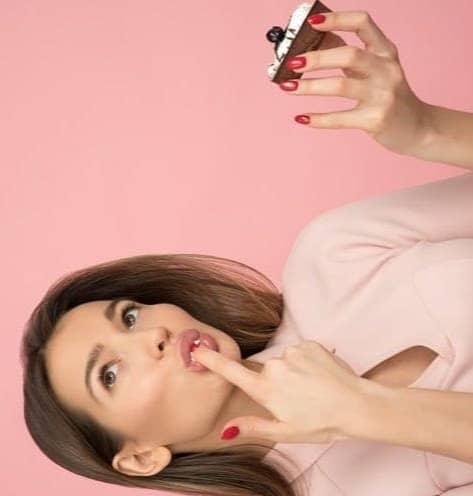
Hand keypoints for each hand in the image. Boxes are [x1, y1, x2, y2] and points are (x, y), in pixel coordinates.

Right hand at [191, 340, 364, 443]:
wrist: (356, 404)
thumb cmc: (321, 423)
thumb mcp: (285, 432)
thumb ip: (253, 426)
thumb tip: (226, 430)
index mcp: (266, 389)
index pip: (231, 371)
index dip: (212, 359)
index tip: (197, 348)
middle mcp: (275, 367)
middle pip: (265, 370)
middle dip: (276, 382)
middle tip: (298, 397)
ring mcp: (292, 353)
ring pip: (284, 361)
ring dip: (293, 371)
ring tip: (312, 387)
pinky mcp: (308, 344)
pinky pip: (299, 351)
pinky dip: (306, 361)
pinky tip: (319, 375)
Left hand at [279, 10, 429, 156]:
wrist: (419, 129)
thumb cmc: (391, 97)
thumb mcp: (376, 71)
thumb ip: (350, 57)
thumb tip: (314, 44)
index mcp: (386, 52)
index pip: (362, 23)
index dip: (336, 19)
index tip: (311, 22)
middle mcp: (386, 70)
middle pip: (348, 55)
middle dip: (316, 59)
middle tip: (291, 64)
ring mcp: (382, 96)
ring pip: (340, 86)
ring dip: (309, 86)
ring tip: (287, 87)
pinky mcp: (375, 120)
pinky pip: (340, 119)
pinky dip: (317, 119)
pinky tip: (301, 118)